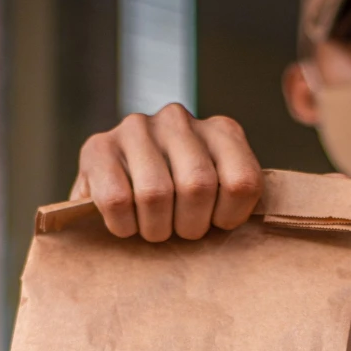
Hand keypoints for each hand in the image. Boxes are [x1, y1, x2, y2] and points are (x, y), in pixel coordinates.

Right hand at [71, 103, 263, 242]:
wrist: (116, 190)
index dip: (229, 218)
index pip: (242, 182)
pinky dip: (124, 226)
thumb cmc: (180, 206)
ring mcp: (136, 128)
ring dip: (154, 228)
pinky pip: (117, 200)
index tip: (216, 224)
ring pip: (155, 194)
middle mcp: (178, 119)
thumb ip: (237, 202)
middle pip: (197, 187)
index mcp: (221, 130)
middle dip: (189, 227)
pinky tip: (126, 223)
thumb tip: (253, 229)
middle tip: (179, 232)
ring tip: (152, 228)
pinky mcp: (97, 147)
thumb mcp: (219, 198)